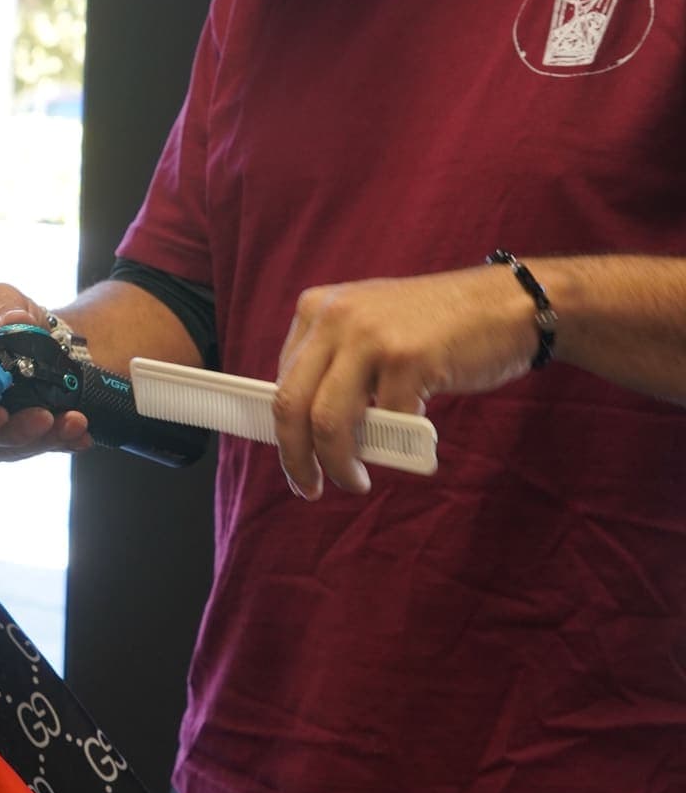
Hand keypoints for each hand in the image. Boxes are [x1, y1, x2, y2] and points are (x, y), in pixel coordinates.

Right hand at [0, 283, 93, 462]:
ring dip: (44, 439)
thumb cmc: (10, 317)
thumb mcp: (3, 301)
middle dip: (16, 431)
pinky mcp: (15, 441)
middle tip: (45, 419)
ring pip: (11, 447)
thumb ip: (2, 307)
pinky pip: (37, 447)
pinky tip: (81, 438)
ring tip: (74, 422)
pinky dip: (61, 443)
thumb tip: (15, 320)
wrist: (40, 337)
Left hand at [274, 265, 539, 497]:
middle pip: (291, 404)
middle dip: (295, 457)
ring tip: (354, 481)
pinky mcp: (407, 358)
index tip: (297, 458)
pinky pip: (388, 422)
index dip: (285, 430)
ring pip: (328, 422)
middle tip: (310, 487)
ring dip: (337, 464)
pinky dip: (397, 443)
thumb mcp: (373, 327)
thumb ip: (338, 364)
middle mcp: (336, 317)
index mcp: (318, 309)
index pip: (282, 382)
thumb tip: (305, 430)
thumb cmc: (442, 328)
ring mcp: (370, 335)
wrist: (510, 304)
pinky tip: (412, 440)